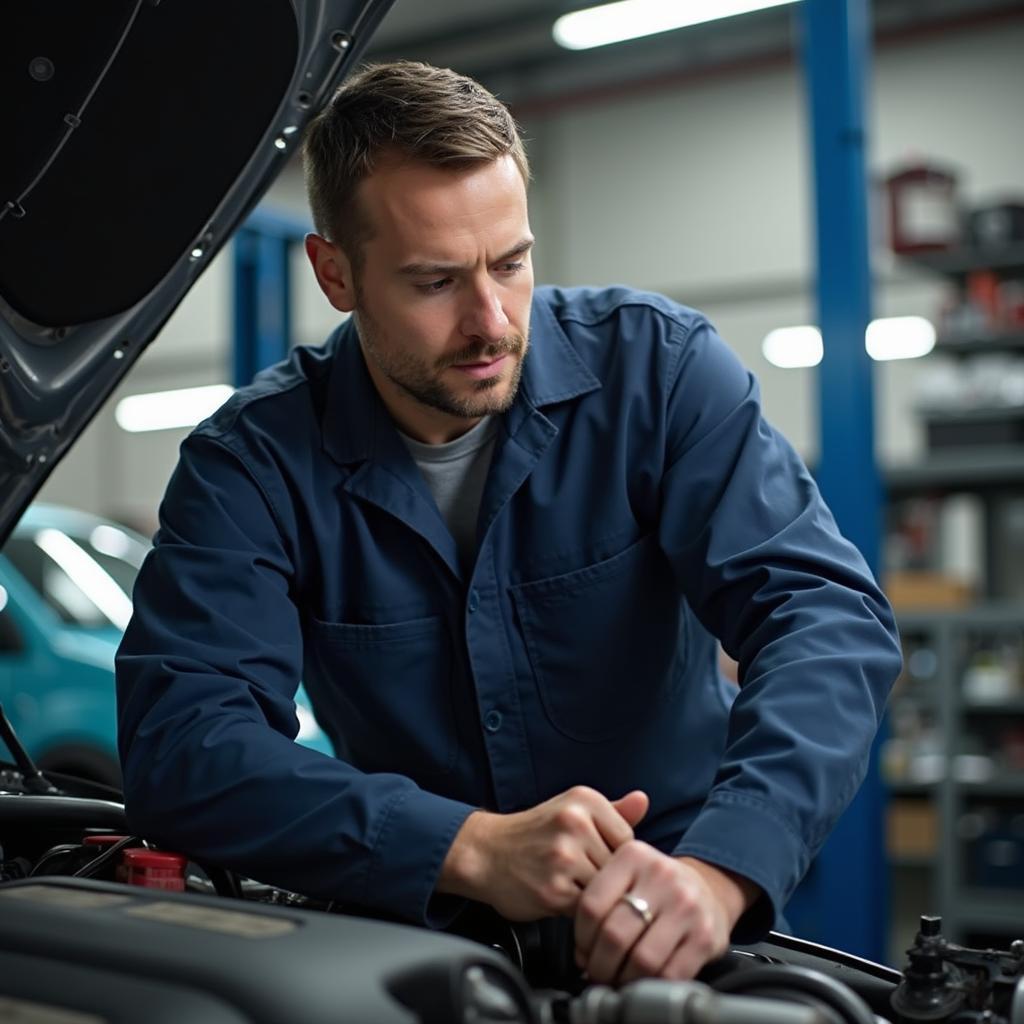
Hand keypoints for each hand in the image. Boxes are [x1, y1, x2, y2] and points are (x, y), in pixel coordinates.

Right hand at [438, 786, 648, 920]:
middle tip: (578, 872)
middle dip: (603, 876)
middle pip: (618, 865)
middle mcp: (574, 822)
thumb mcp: (572, 810)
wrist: (485, 853)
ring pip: (604, 888)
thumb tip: (643, 800)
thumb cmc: (534, 834)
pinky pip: (587, 908)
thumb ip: (613, 811)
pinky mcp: (555, 890)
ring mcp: (564, 856)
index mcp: (584, 799)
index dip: (614, 855)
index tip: (592, 854)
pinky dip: (577, 908)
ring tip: (568, 882)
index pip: (629, 839)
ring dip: (591, 893)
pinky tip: (559, 894)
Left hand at [574, 846, 758, 982]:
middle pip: (614, 934)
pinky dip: (650, 985)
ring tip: (617, 979)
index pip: (592, 904)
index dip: (581, 937)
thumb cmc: (655, 889)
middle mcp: (662, 876)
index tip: (583, 952)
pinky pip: (670, 974)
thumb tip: (582, 956)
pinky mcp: (706, 936)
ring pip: (641, 959)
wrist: (706, 890)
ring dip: (623, 979)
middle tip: (597, 973)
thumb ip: (600, 905)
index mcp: (634, 855)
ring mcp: (687, 906)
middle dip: (600, 964)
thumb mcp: (626, 877)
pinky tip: (642, 981)